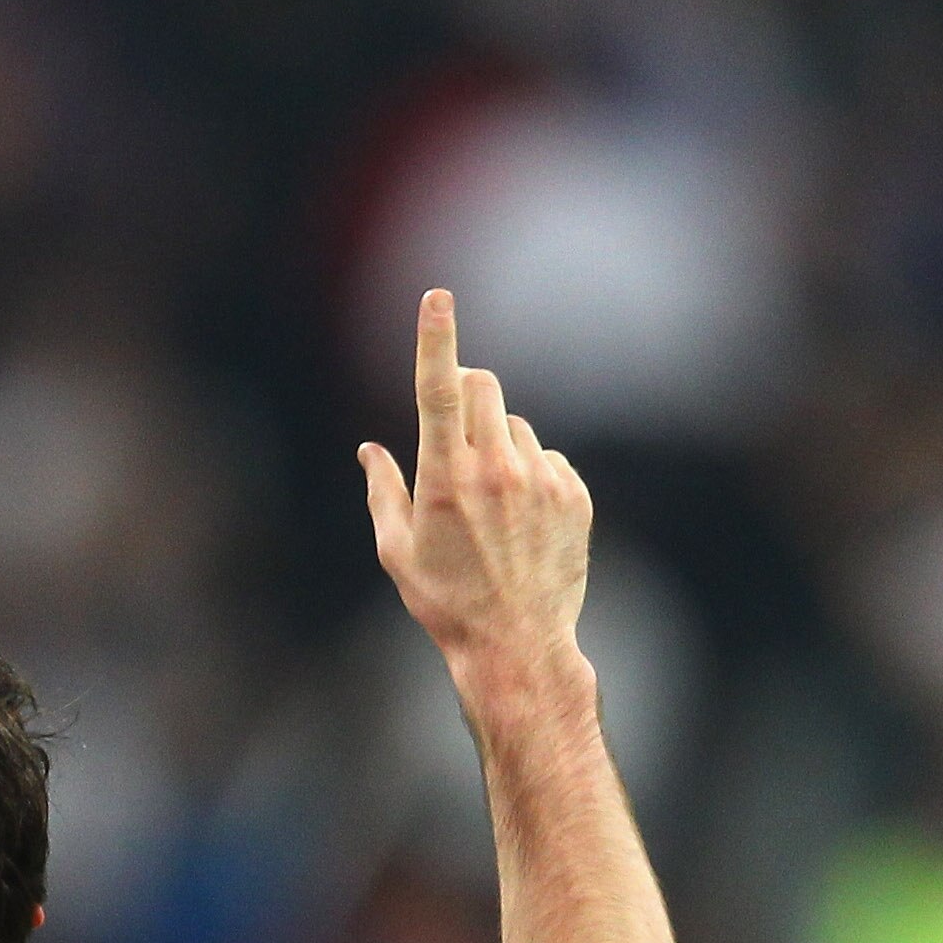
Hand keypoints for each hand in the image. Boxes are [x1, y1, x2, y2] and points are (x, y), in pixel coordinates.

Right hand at [359, 292, 592, 696]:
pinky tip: (519, 520)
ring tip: (489, 502)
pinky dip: (529, 473)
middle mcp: (497, 472)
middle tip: (455, 428)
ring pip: (514, 425)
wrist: (517, 644)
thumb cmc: (446, 602)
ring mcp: (541, 481)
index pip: (439, 390)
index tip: (437, 297)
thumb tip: (369, 450)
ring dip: (496, 442)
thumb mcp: (397, 551)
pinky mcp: (574, 495)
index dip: (435, 338)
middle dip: (467, 389)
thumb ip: (382, 490)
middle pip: (485, 385)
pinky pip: (546, 457)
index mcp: (446, 480)